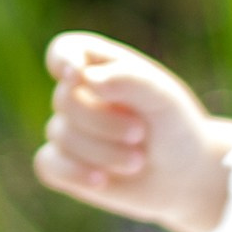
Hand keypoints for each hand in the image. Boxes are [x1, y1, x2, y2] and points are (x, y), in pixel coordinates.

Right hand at [34, 34, 231, 231]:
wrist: (183, 174)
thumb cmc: (173, 125)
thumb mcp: (163, 98)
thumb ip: (129, 79)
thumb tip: (84, 78)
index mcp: (99, 65)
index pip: (65, 50)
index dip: (63, 60)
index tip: (78, 76)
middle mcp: (77, 94)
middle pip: (64, 99)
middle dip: (102, 121)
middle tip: (140, 134)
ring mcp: (67, 129)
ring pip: (61, 136)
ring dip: (103, 152)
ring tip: (138, 161)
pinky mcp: (62, 165)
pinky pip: (48, 165)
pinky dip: (74, 173)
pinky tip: (101, 181)